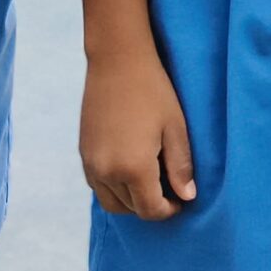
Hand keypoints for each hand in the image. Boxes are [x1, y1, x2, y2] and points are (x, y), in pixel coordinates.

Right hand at [80, 49, 194, 218]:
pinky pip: (98, 185)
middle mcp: (106, 171)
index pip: (150, 210)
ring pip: (111, 202)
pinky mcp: (82, 153)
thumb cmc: (153, 90)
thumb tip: (187, 197)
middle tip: (170, 188)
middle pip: (130, 209)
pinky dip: (115, 187)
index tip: (182, 200)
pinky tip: (131, 168)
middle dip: (151, 205)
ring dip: (131, 200)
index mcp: (133, 168)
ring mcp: (90, 163)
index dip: (169, 211)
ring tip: (152, 181)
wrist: (117, 60)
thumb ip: (181, 167)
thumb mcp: (176, 128)